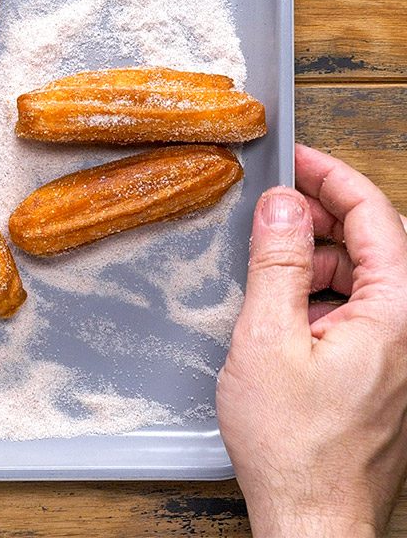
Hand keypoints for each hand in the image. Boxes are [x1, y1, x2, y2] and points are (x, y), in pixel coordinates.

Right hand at [218, 144, 406, 536]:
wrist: (314, 518)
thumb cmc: (294, 444)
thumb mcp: (266, 338)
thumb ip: (276, 262)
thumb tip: (282, 204)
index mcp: (397, 313)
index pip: (376, 218)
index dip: (333, 179)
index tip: (297, 159)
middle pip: (377, 247)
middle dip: (321, 221)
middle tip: (270, 210)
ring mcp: (403, 357)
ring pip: (366, 282)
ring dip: (316, 263)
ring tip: (266, 270)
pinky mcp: (387, 378)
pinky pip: (360, 316)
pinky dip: (321, 300)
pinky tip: (281, 315)